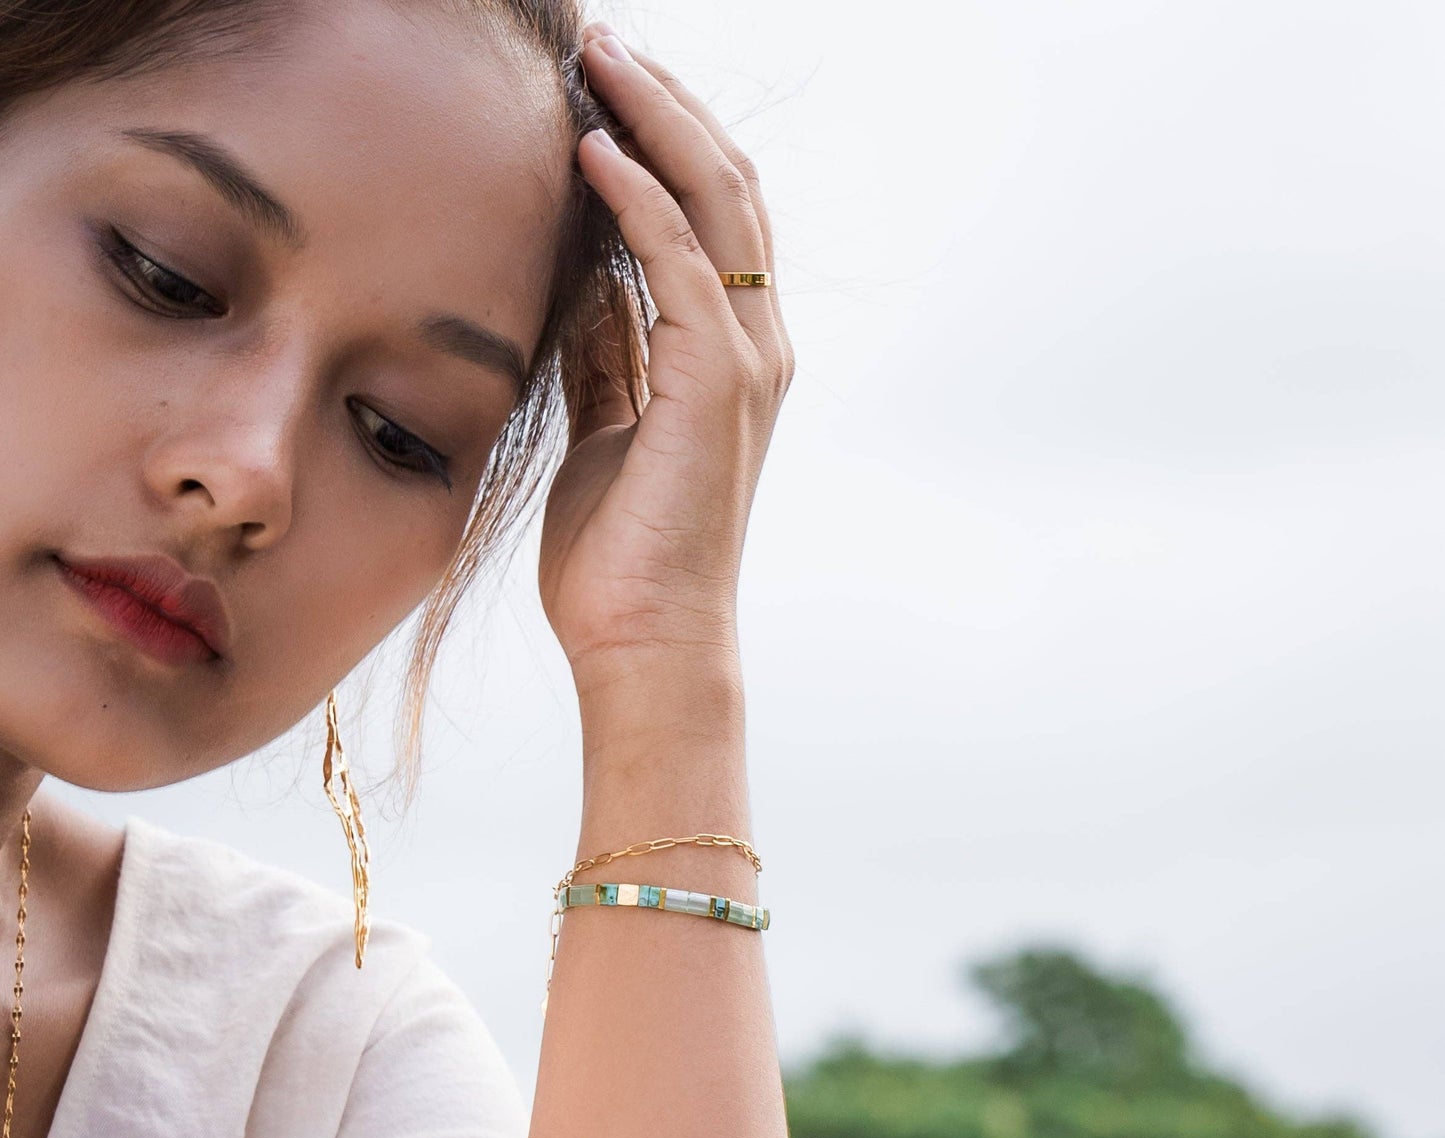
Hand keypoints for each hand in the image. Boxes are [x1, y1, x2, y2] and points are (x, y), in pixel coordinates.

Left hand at [537, 25, 794, 697]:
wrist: (646, 640)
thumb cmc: (621, 555)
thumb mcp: (605, 433)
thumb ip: (609, 359)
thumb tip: (587, 288)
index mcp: (730, 358)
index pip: (711, 218)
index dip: (665, 142)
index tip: (602, 87)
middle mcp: (754, 347)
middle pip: (726, 188)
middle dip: (665, 105)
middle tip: (600, 40)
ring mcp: (745, 363)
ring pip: (716, 205)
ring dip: (655, 122)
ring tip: (597, 57)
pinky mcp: (716, 384)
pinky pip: (682, 264)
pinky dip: (636, 199)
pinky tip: (589, 147)